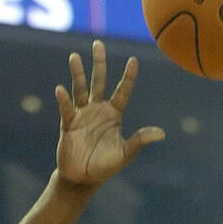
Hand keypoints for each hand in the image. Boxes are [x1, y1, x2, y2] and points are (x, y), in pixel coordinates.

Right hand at [55, 39, 164, 187]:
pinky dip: (64, 100)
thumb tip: (161, 134)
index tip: (133, 60)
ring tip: (74, 57)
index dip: (128, 77)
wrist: (83, 179)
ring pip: (80, 89)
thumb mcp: (125, 154)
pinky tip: (61, 90)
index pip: (122, 91)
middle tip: (98, 44)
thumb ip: (140, 141)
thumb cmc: (105, 167)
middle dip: (99, 63)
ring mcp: (82, 115)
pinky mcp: (69, 124)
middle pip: (99, 81)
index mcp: (114, 114)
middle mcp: (98, 110)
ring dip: (78, 74)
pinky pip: (67, 109)